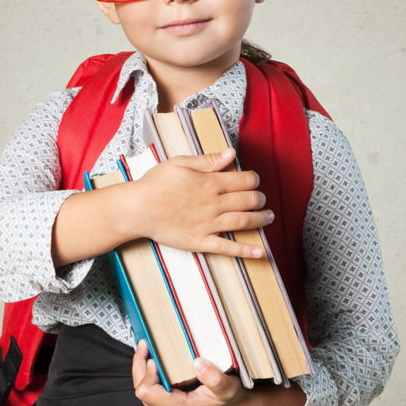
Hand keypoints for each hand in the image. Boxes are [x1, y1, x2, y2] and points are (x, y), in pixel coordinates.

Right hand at [129, 148, 271, 257]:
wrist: (137, 209)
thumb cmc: (155, 184)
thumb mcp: (181, 163)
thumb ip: (208, 160)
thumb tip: (231, 153)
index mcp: (210, 183)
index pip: (244, 180)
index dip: (254, 180)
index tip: (254, 181)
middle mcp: (213, 204)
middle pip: (248, 200)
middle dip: (259, 199)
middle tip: (261, 199)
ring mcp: (208, 224)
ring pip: (244, 221)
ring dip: (261, 219)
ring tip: (268, 217)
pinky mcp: (201, 241)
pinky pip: (228, 248)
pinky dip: (246, 251)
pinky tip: (261, 252)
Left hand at [131, 340, 246, 405]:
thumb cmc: (229, 400)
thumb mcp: (228, 387)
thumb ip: (214, 377)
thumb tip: (197, 363)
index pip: (146, 391)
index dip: (147, 371)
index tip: (155, 357)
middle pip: (140, 391)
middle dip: (140, 367)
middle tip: (144, 346)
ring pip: (142, 394)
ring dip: (143, 374)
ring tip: (148, 354)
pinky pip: (148, 398)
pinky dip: (149, 381)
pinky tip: (155, 367)